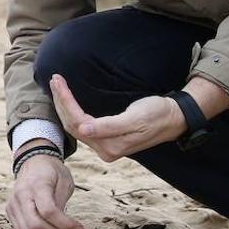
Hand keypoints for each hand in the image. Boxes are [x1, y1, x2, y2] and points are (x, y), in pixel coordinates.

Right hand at [5, 150, 83, 228]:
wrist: (34, 162)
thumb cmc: (52, 172)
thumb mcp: (64, 181)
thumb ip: (61, 203)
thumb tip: (63, 225)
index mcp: (37, 183)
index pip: (48, 211)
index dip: (65, 224)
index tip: (79, 227)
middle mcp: (20, 194)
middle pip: (35, 226)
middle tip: (65, 227)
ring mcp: (12, 203)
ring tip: (55, 226)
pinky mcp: (9, 210)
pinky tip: (45, 225)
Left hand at [50, 74, 184, 161]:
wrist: (174, 118)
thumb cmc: (156, 114)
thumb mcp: (134, 119)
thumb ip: (108, 127)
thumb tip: (83, 130)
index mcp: (110, 146)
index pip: (77, 122)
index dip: (66, 101)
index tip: (58, 81)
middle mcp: (105, 150)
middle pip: (72, 125)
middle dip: (61, 101)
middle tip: (54, 79)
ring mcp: (106, 145)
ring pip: (75, 125)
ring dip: (64, 105)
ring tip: (57, 85)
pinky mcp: (107, 138)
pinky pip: (82, 125)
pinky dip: (72, 110)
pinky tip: (66, 100)